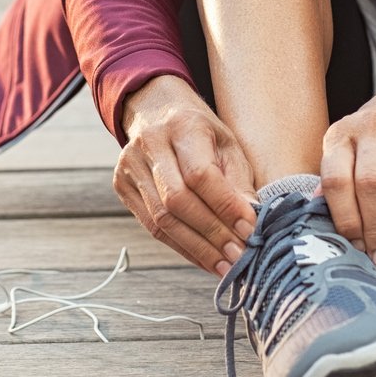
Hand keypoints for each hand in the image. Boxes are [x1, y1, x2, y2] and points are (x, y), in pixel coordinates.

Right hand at [113, 75, 258, 275]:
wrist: (156, 110)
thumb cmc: (201, 130)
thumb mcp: (227, 143)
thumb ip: (239, 181)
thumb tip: (253, 222)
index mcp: (182, 126)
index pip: (200, 174)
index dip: (225, 206)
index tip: (250, 230)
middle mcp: (150, 144)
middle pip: (177, 201)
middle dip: (212, 235)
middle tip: (239, 257)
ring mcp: (130, 165)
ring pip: (161, 219)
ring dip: (197, 249)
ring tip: (225, 266)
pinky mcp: (122, 185)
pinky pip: (151, 226)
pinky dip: (181, 247)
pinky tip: (204, 259)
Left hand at [320, 60, 375, 273]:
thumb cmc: (371, 136)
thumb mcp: (346, 147)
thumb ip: (333, 180)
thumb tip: (316, 219)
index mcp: (340, 135)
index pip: (336, 179)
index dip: (344, 217)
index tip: (349, 248)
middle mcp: (370, 130)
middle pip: (371, 186)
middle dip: (373, 231)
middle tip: (374, 263)